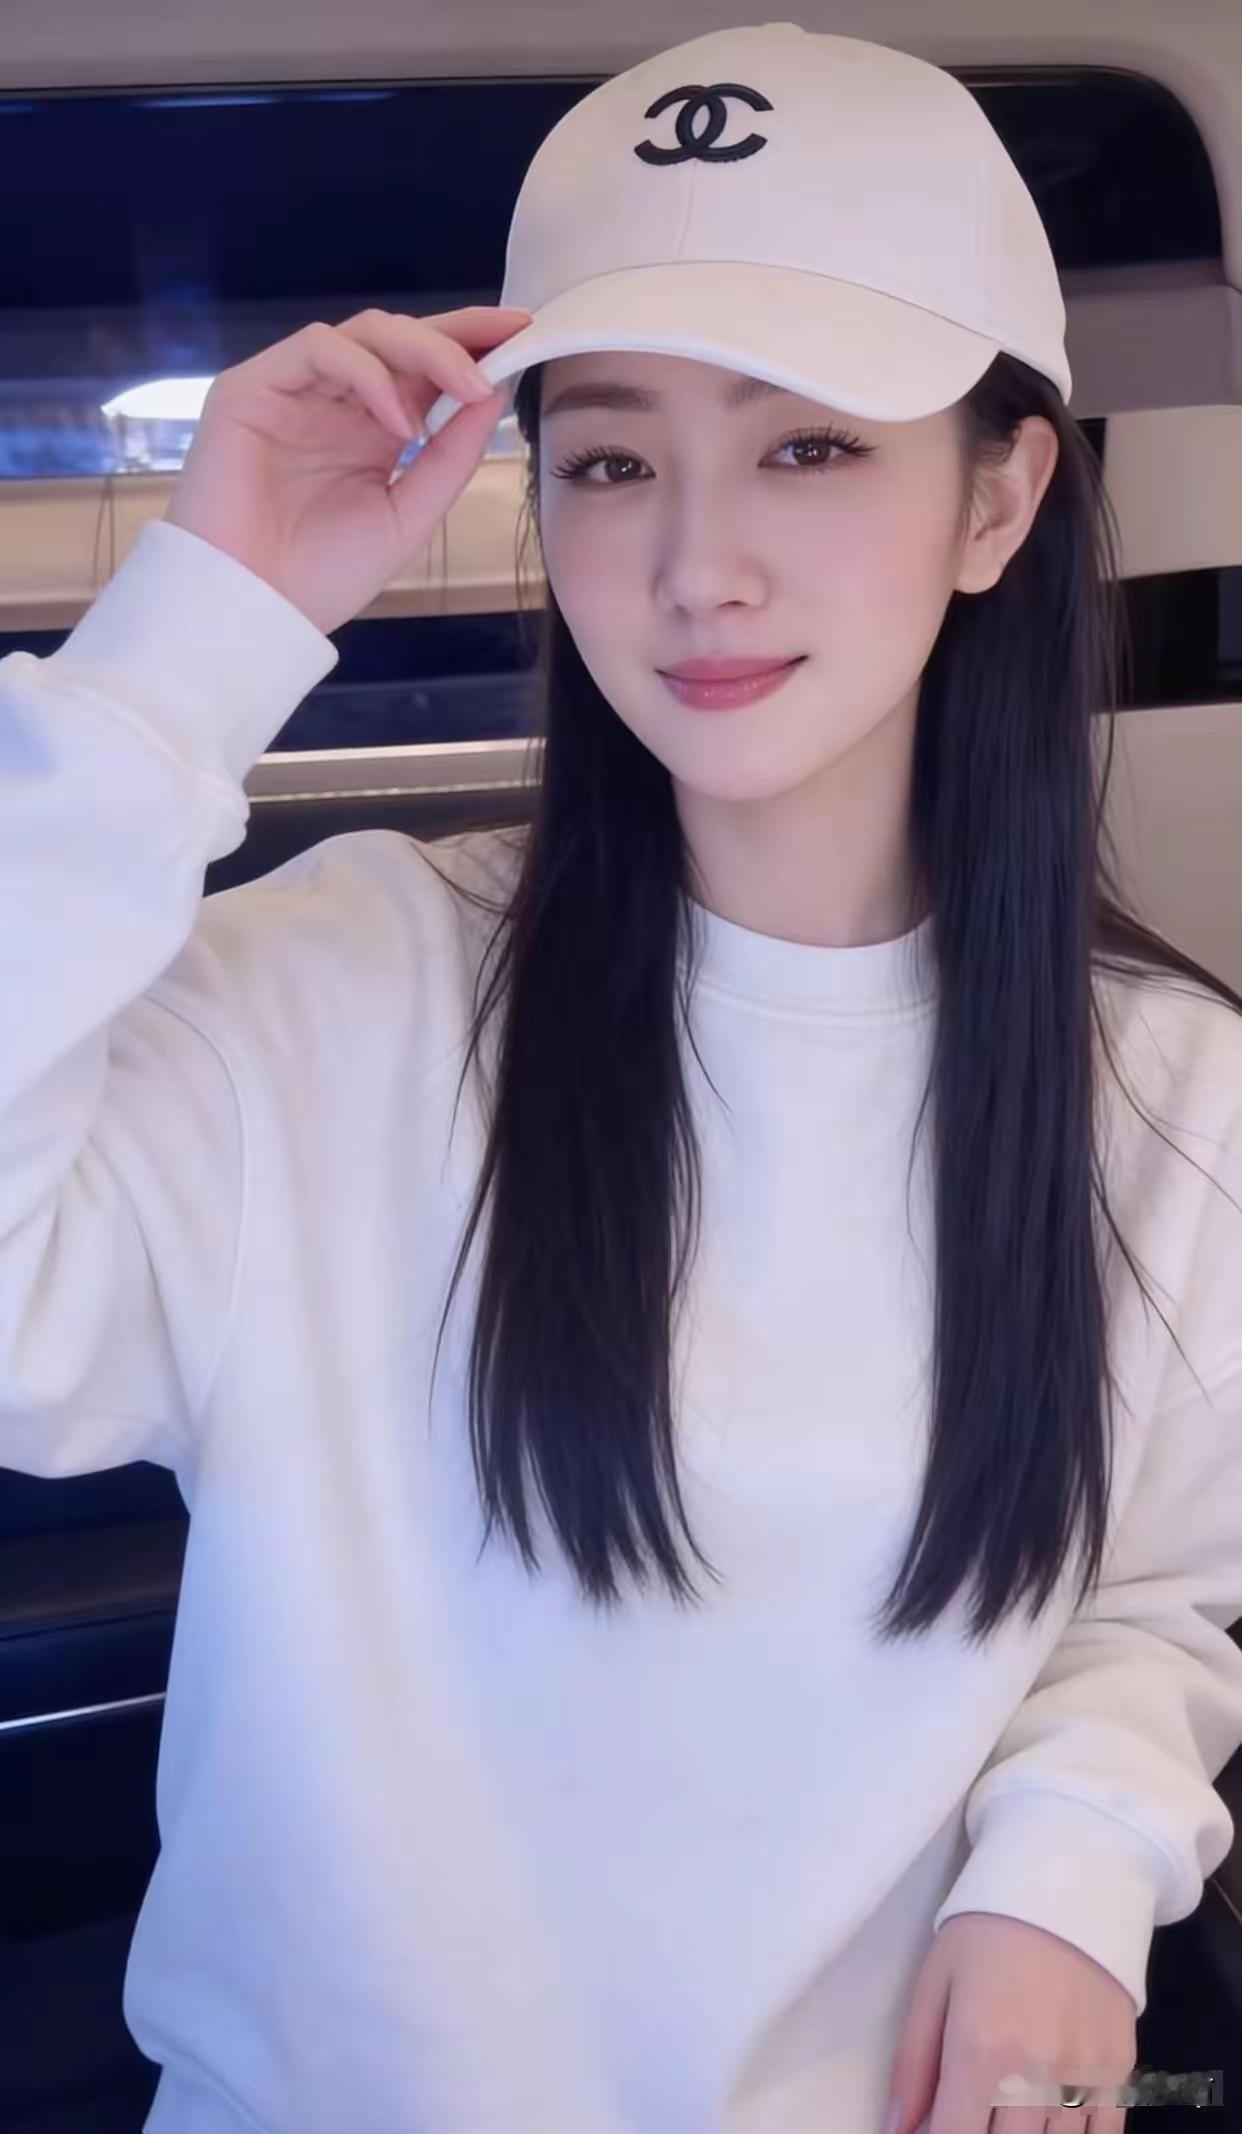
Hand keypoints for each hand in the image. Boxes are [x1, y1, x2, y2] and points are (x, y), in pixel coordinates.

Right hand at [164, 305, 532, 635]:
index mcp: (368, 430)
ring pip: (363, 333)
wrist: (255, 611)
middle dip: (458, 335)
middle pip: (398, 338)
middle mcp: (332, 402)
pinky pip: (318, 349)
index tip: (523, 333)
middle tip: (508, 340)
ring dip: (424, 351)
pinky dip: (368, 373)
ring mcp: (291, 390)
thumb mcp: (409, 515)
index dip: (470, 345)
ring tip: (464, 389)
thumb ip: (451, 457)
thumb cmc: (323, 577)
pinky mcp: (251, 387)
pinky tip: (400, 419)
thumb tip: (493, 395)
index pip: (422, 369)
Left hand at [883, 1912, 1137, 2130]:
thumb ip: (914, 2062)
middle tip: (973, 2105)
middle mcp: (1035, 2074)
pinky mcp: (1121, 2070)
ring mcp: (1084, 2076)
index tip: (935, 2127)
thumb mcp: (935, 1981)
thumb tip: (898, 2127)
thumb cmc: (987, 1928)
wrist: (1067, 1880)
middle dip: (981, 2132)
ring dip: (1026, 2132)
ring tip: (1009, 2101)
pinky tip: (1051, 2118)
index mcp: (979, 2050)